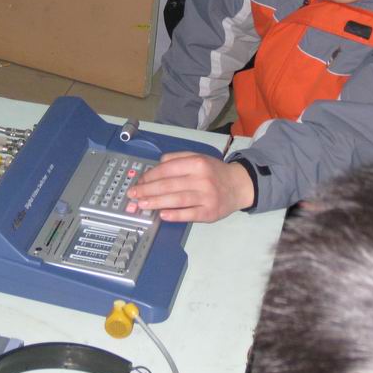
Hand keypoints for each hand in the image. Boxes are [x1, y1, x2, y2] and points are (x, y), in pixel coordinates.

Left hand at [125, 152, 254, 222]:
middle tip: (133, 195)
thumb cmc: (214, 172)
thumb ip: (177, 158)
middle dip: (148, 190)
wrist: (239, 185)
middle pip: (169, 185)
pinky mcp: (210, 212)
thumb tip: (156, 166)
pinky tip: (162, 215)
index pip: (168, 169)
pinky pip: (189, 214)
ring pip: (177, 199)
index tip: (139, 182)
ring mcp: (206, 197)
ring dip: (157, 202)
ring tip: (142, 205)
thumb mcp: (199, 157)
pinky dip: (175, 215)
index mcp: (197, 163)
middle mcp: (202, 179)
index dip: (150, 176)